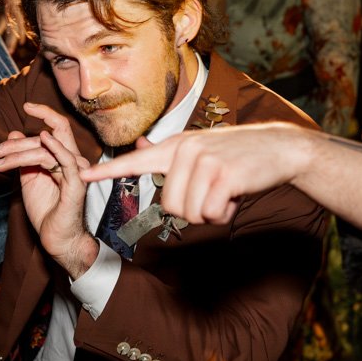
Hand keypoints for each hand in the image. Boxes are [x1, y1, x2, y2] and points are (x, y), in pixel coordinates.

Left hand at [0, 102, 98, 278]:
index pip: (56, 128)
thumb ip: (23, 157)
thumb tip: (14, 133)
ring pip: (46, 148)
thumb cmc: (46, 210)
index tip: (26, 106)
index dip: (44, 112)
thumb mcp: (28, 178)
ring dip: (17, 154)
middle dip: (17, 142)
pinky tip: (43, 139)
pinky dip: (55, 147)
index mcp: (64, 157)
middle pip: (48, 135)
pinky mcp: (76, 184)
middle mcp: (73, 160)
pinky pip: (67, 160)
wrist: (56, 237)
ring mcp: (76, 171)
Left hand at [81, 124, 306, 225]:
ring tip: (226, 192)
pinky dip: (225, 213)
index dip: (108, 171)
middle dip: (193, 211)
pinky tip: (236, 196)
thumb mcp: (201, 149)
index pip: (135, 160)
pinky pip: (210, 213)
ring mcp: (203, 161)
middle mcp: (185, 150)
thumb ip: (170, 155)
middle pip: (169, 206)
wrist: (279, 148)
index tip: (82, 174)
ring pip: (189, 213)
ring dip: (211, 213)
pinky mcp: (222, 174)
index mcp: (176, 147)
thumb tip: (140, 147)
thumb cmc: (238, 157)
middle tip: (214, 195)